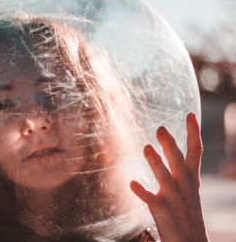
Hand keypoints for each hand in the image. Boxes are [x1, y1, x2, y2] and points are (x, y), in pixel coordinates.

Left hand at [130, 113, 207, 241]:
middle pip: (178, 160)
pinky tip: (131, 183)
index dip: (194, 132)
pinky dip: (141, 191)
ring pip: (164, 177)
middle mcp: (185, 186)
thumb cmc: (186, 212)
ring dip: (155, 162)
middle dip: (170, 144)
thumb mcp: (189, 189)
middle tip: (160, 128)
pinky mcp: (163, 211)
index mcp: (192, 179)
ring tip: (146, 148)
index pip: (195, 151)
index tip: (190, 114)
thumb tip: (169, 151)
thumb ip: (180, 171)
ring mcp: (174, 198)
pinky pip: (150, 199)